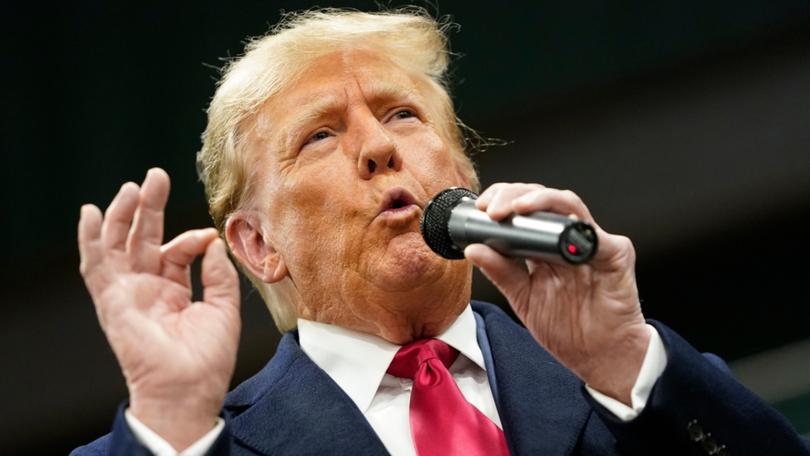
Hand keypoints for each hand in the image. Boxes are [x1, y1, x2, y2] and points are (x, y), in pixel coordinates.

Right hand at [78, 168, 239, 449]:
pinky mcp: (113, 300)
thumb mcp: (224, 308)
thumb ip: (218, 274)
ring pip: (118, 245)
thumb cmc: (207, 359)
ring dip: (122, 215)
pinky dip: (90, 240)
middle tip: (155, 176)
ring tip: (132, 187)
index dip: (191, 238)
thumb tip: (212, 242)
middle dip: (149, 206)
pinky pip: (95, 266)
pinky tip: (90, 214)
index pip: (176, 251)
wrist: (189, 388)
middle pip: (143, 239)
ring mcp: (128, 292)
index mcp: (173, 291)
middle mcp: (148, 288)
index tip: (208, 236)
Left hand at [464, 183, 648, 404]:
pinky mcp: (615, 254)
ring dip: (539, 201)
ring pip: (567, 204)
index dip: (502, 200)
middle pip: (542, 199)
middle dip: (514, 195)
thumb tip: (473, 249)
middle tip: (491, 209)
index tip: (480, 209)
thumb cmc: (569, 328)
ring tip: (514, 208)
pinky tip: (556, 231)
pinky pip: (595, 235)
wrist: (601, 357)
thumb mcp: (524, 298)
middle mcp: (568, 238)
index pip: (524, 209)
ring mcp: (592, 243)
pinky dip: (575, 228)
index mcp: (546, 246)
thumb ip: (501, 272)